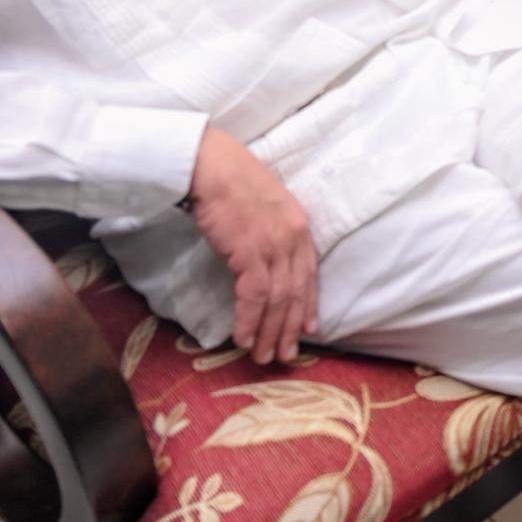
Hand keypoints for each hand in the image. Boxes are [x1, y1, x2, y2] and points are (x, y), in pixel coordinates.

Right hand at [188, 128, 317, 364]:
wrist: (211, 166)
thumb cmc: (231, 182)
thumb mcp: (264, 207)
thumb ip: (272, 232)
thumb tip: (264, 259)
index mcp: (300, 226)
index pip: (309, 274)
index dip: (308, 304)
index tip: (308, 329)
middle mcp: (293, 237)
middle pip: (296, 292)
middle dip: (290, 328)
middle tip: (285, 356)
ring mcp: (274, 245)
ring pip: (277, 299)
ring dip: (269, 332)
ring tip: (263, 356)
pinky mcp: (250, 252)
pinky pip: (254, 297)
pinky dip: (249, 321)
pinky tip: (243, 338)